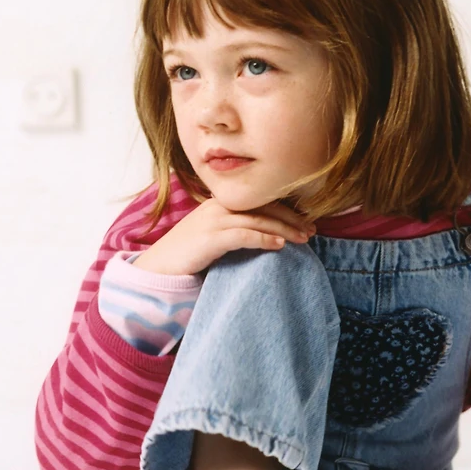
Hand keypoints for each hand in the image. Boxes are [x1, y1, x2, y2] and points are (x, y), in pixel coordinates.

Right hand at [133, 198, 316, 276]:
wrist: (158, 268)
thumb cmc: (188, 255)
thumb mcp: (214, 236)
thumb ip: (235, 230)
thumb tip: (266, 236)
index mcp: (220, 203)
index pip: (260, 201)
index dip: (286, 210)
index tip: (306, 221)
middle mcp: (218, 206)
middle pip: (263, 207)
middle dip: (291, 218)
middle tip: (312, 230)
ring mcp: (213, 220)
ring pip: (258, 220)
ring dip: (285, 229)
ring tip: (304, 239)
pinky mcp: (210, 237)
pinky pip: (244, 234)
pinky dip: (264, 239)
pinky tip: (280, 246)